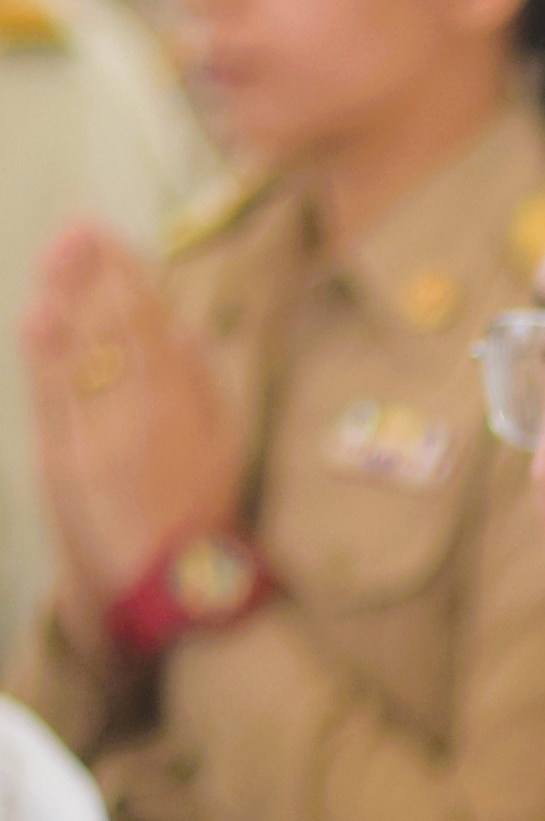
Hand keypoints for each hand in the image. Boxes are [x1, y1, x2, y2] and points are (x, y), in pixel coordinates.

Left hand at [21, 224, 245, 615]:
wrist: (175, 591)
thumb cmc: (207, 522)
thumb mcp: (227, 453)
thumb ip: (204, 389)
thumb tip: (187, 330)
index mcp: (185, 412)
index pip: (151, 328)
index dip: (129, 279)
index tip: (113, 239)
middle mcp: (140, 417)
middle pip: (112, 332)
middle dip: (94, 275)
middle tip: (79, 229)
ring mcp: (98, 439)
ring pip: (81, 357)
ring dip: (67, 299)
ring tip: (59, 256)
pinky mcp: (64, 464)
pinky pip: (54, 400)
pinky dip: (45, 356)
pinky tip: (40, 316)